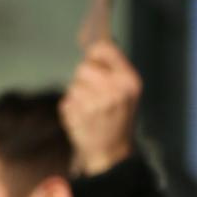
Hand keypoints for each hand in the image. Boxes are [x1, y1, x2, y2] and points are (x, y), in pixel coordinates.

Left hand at [60, 40, 141, 176]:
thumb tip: (93, 45)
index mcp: (129, 80)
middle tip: (94, 94)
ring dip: (77, 95)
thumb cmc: (119, 117)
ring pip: (74, 85)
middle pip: (84, 67)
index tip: (93, 58)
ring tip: (90, 109)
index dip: (94, 53)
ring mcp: (95, 103)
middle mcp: (114, 90)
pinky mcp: (78, 115)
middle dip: (85, 78)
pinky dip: (71, 108)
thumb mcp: (127, 91)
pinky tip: (84, 118)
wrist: (112, 151)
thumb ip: (114, 69)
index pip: (103, 49)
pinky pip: (66, 100)